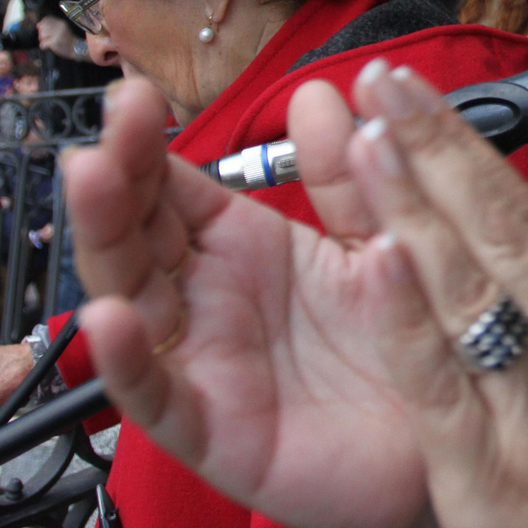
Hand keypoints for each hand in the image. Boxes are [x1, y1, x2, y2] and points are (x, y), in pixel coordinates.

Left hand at [36, 16, 77, 57]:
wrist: (77, 49)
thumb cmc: (68, 39)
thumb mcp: (62, 29)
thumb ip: (50, 25)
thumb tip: (37, 25)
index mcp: (61, 23)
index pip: (47, 19)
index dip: (43, 25)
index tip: (46, 30)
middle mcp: (59, 27)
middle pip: (42, 28)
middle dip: (43, 34)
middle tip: (49, 38)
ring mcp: (57, 35)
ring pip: (41, 36)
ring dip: (43, 40)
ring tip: (50, 42)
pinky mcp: (54, 42)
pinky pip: (42, 44)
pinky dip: (44, 46)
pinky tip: (49, 47)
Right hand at [66, 78, 429, 527]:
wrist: (435, 434)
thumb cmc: (392, 335)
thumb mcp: (372, 240)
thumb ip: (345, 176)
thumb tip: (320, 94)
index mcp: (236, 244)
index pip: (170, 184)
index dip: (145, 141)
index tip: (136, 92)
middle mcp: (203, 297)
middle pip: (138, 229)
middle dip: (117, 172)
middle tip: (111, 118)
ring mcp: (198, 361)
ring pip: (130, 296)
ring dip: (105, 237)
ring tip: (92, 176)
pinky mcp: (209, 430)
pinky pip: (156, 396)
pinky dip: (126, 360)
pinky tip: (110, 316)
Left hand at [336, 62, 527, 527]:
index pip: (526, 214)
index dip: (467, 147)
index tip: (416, 90)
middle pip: (501, 231)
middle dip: (439, 148)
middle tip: (387, 78)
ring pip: (473, 293)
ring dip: (421, 210)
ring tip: (372, 139)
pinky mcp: (489, 470)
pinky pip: (445, 388)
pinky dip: (410, 325)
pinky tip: (375, 266)